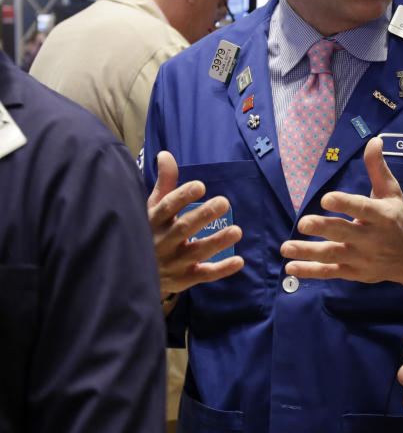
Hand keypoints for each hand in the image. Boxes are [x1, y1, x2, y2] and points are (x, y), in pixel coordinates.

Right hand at [147, 150, 243, 297]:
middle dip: (203, 216)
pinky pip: (204, 275)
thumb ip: (165, 183)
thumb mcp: (153, 208)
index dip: (182, 196)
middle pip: (183, 229)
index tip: (200, 185)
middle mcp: (162, 242)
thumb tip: (166, 154)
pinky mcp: (184, 278)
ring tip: (237, 231)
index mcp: (154, 221)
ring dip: (217, 242)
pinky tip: (239, 261)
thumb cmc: (150, 232)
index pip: (167, 208)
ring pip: (196, 253)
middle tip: (224, 202)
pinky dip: (221, 270)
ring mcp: (173, 262)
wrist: (133, 275)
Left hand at [281, 137, 402, 284]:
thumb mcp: (392, 193)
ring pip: (333, 255)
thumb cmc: (399, 219)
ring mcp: (362, 258)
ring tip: (286, 247)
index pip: (362, 209)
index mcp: (383, 216)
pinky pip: (330, 272)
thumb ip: (378, 168)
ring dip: (308, 252)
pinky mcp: (354, 272)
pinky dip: (311, 271)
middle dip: (324, 228)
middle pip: (345, 233)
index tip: (326, 198)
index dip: (345, 204)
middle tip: (303, 223)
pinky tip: (291, 266)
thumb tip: (373, 140)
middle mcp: (372, 239)